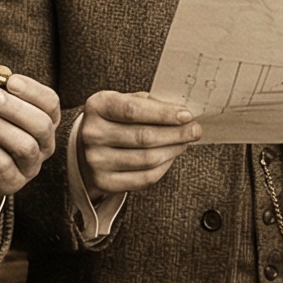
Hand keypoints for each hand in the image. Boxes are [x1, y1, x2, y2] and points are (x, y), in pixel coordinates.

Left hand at [0, 72, 62, 212]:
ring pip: (25, 146)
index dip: (33, 91)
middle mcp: (42, 144)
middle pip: (42, 126)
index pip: (50, 103)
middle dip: (16, 109)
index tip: (9, 81)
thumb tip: (0, 71)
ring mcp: (29, 166)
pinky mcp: (10, 183)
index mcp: (41, 120)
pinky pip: (3, 165)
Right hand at [78, 91, 202, 197]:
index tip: (187, 115)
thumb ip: (149, 103)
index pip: (133, 110)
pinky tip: (170, 157)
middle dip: (176, 134)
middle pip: (143, 137)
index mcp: (97, 106)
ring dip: (173, 150)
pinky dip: (164, 167)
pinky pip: (144, 178)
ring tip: (184, 143)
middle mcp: (92, 133)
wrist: (87, 147)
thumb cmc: (114, 120)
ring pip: (147, 159)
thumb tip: (182, 112)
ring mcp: (96, 160)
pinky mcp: (104, 181)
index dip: (163, 114)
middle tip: (195, 131)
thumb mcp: (124, 101)